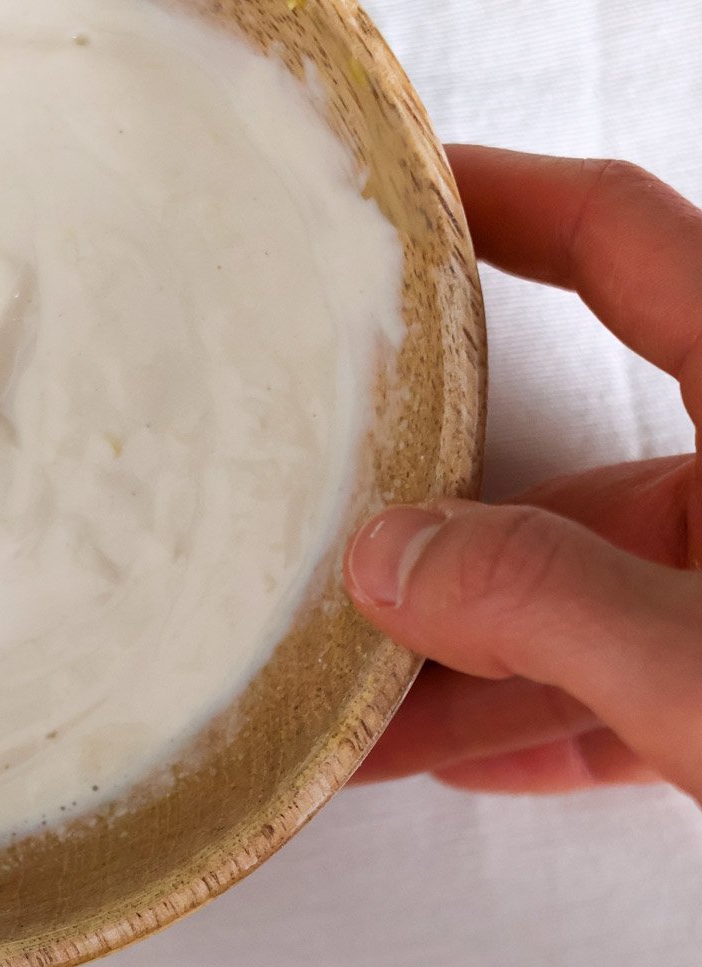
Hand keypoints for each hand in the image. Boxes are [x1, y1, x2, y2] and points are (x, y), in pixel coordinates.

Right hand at [345, 147, 701, 800]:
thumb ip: (543, 604)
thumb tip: (392, 561)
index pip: (627, 247)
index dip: (508, 207)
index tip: (397, 207)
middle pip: (578, 481)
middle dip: (443, 545)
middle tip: (327, 558)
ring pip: (596, 608)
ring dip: (474, 668)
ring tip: (355, 713)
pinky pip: (639, 691)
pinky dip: (553, 725)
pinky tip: (461, 759)